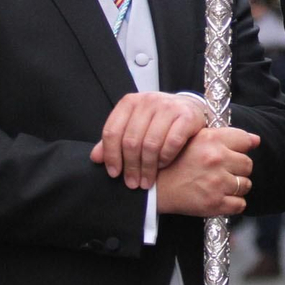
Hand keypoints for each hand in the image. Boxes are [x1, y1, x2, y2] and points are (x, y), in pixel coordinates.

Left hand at [89, 92, 208, 190]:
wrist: (189, 108)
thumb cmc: (158, 120)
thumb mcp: (134, 126)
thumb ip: (115, 140)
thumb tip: (95, 158)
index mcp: (130, 102)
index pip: (112, 131)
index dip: (111, 155)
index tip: (114, 174)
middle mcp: (148, 101)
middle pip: (131, 141)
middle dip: (130, 167)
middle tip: (132, 183)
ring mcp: (169, 107)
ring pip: (151, 144)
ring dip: (147, 167)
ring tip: (147, 180)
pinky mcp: (187, 116)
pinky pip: (172, 143)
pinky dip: (165, 158)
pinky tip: (163, 165)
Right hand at [154, 127, 261, 217]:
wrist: (156, 188)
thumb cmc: (174, 162)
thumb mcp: (196, 139)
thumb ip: (225, 136)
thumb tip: (255, 140)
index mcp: (212, 140)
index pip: (245, 140)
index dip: (241, 148)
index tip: (234, 153)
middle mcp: (217, 159)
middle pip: (248, 164)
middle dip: (238, 169)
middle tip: (223, 172)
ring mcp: (217, 182)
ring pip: (246, 185)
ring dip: (237, 186)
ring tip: (220, 185)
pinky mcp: (214, 204)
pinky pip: (240, 205)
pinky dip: (233, 203)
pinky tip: (220, 197)